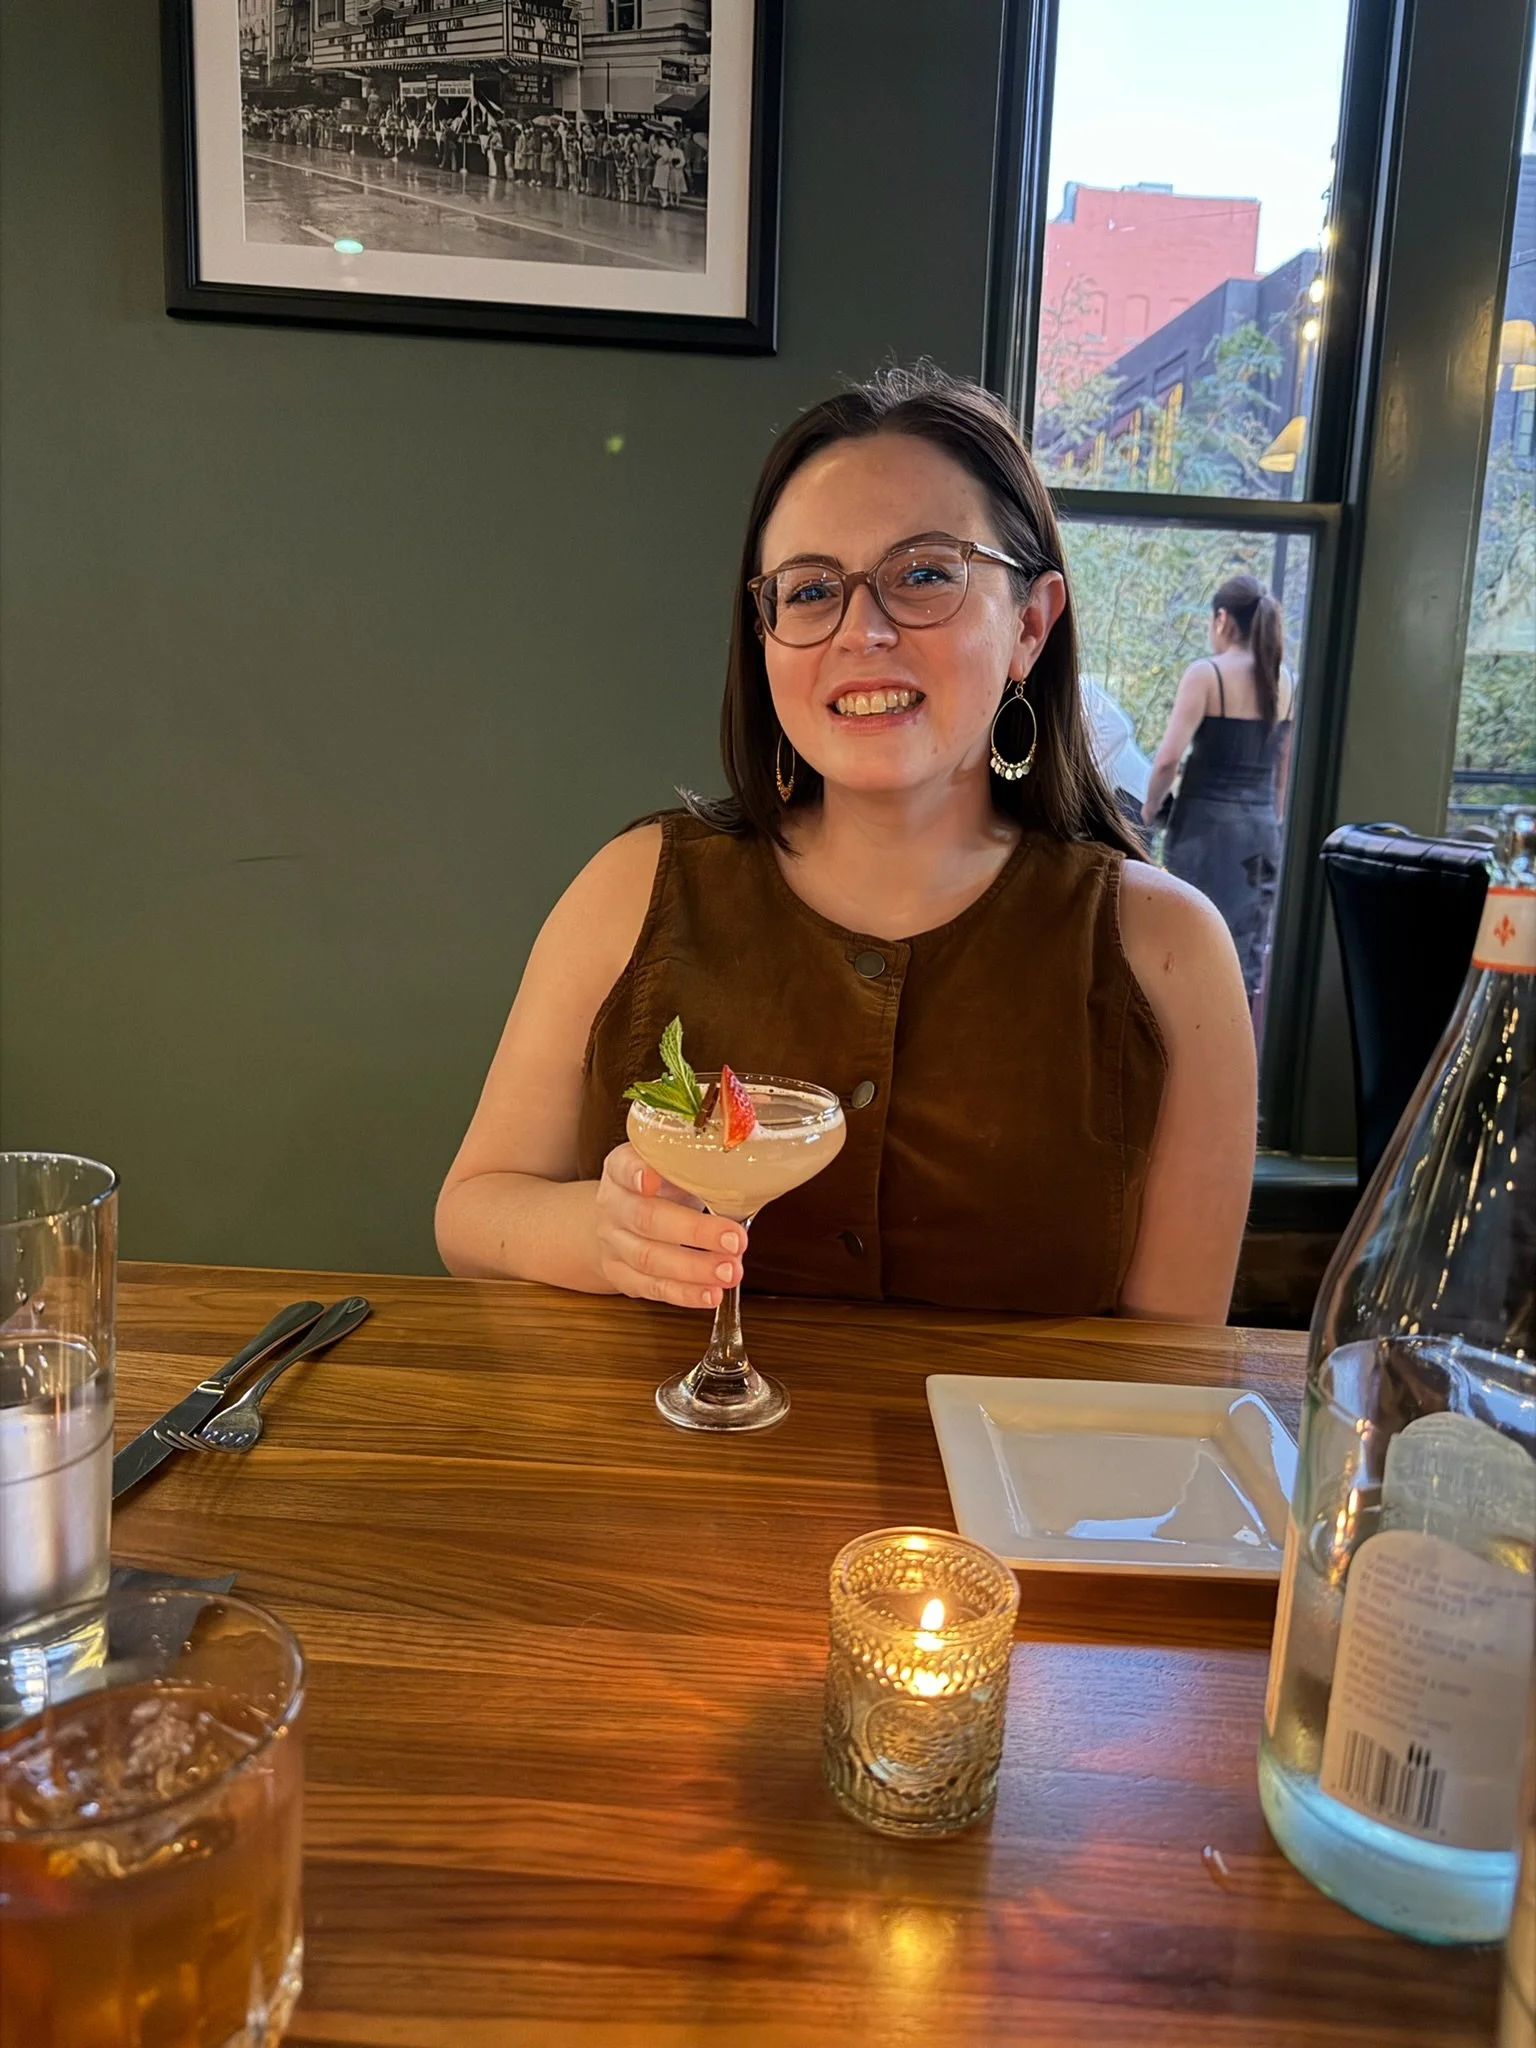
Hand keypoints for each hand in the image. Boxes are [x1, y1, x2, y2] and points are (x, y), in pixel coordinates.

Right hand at [594, 1143, 745, 1309]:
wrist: (615, 1222)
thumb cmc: (656, 1190)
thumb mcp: (669, 1168)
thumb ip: (697, 1168)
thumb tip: (750, 1175)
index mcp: (621, 1169)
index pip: (623, 1166)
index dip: (636, 1172)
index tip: (652, 1178)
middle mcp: (613, 1206)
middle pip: (646, 1219)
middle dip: (694, 1231)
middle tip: (734, 1240)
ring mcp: (613, 1244)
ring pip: (649, 1259)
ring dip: (694, 1268)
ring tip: (730, 1271)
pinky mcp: (621, 1276)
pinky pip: (652, 1288)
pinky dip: (684, 1293)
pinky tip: (711, 1294)